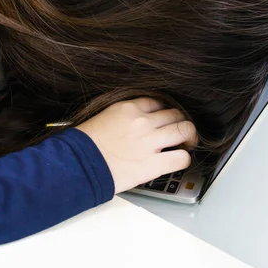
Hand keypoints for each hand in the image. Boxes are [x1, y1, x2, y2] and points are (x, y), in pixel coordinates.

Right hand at [76, 98, 196, 193]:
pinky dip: (184, 158)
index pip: (157, 102)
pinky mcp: (154, 164)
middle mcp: (143, 121)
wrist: (79, 164)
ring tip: (187, 143)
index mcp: (129, 108)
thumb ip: (124, 116)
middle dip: (179, 122)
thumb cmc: (85, 144)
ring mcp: (150, 142)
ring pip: (185, 130)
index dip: (163, 111)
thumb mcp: (103, 117)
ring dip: (189, 137)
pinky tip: (179, 159)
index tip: (164, 118)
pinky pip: (182, 158)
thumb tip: (136, 121)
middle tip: (180, 131)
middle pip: (175, 114)